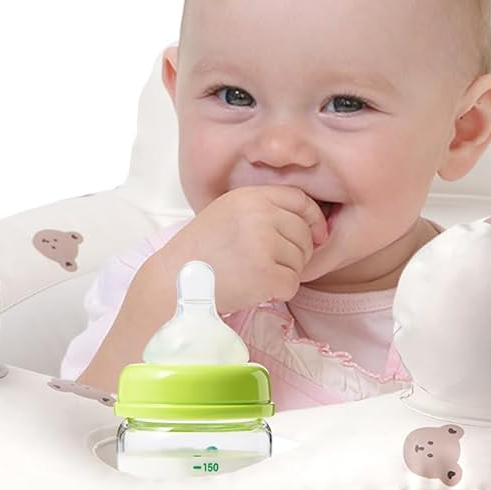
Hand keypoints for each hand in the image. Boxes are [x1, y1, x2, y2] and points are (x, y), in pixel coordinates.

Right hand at [162, 187, 329, 313]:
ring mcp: (262, 243)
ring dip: (285, 273)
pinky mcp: (265, 273)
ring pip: (300, 261)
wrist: (174, 282)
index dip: (314, 219)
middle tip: (274, 265)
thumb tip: (308, 224)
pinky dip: (279, 292)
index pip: (299, 200)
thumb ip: (261, 212)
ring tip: (255, 275)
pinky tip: (256, 289)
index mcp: (249, 197)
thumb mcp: (227, 215)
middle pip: (304, 233)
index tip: (316, 236)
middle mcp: (259, 215)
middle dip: (298, 253)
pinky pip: (292, 284)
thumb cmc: (200, 253)